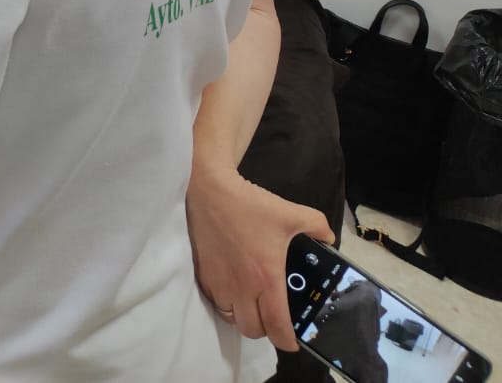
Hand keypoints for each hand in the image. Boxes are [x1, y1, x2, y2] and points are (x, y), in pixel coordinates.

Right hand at [186, 164, 333, 350]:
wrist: (209, 190)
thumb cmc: (250, 204)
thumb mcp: (290, 213)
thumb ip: (317, 226)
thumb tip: (328, 238)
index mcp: (266, 279)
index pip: (276, 327)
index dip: (287, 341)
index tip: (292, 340)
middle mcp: (241, 288)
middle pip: (252, 330)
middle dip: (264, 329)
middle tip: (271, 315)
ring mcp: (219, 283)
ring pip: (231, 318)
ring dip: (243, 315)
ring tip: (250, 301)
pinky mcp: (202, 275)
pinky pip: (215, 301)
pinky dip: (225, 302)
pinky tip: (231, 286)